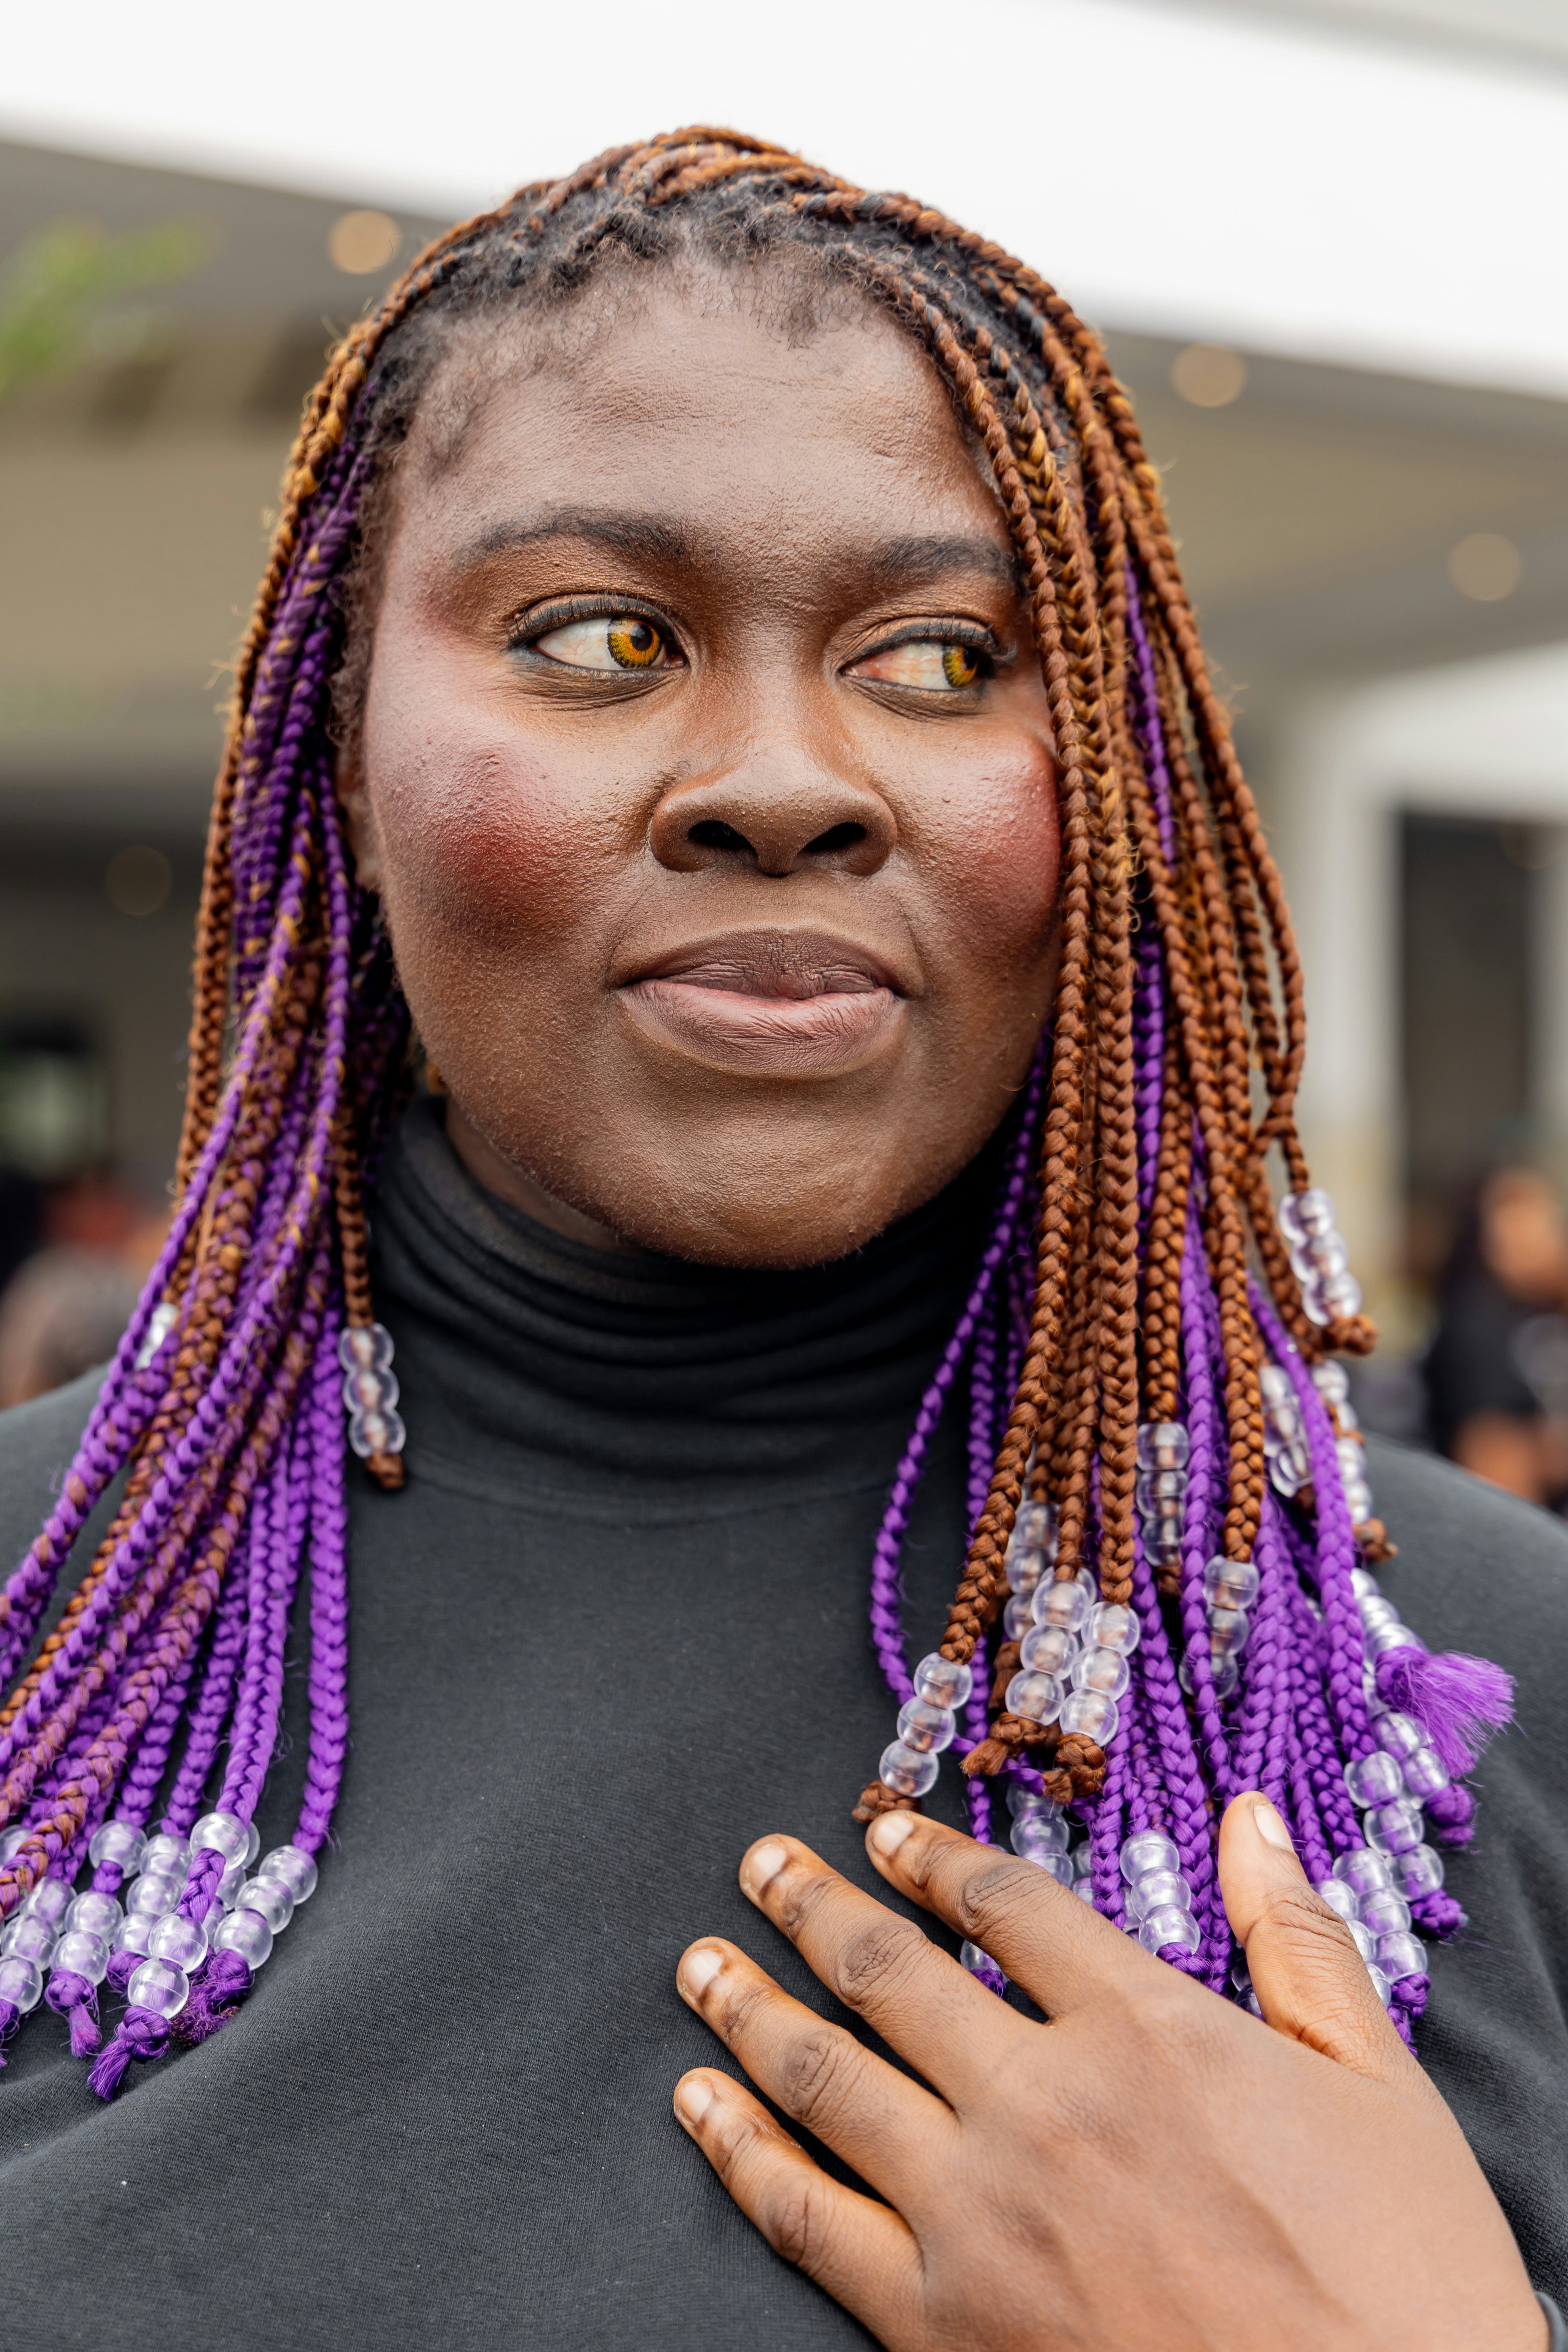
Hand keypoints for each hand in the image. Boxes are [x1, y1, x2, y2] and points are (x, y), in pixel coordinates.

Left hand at [673, 1795, 1543, 2350]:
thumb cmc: (1401, 2288)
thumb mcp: (1380, 2091)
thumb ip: (1299, 1944)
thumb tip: (1252, 1820)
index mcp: (1147, 2032)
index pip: (1009, 1906)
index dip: (936, 1858)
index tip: (882, 1830)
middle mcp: (1046, 2105)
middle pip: (891, 1972)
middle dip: (813, 1905)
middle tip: (757, 1863)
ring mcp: (980, 2219)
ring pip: (827, 2078)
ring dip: (751, 2007)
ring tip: (700, 1963)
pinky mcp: (941, 2327)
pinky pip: (806, 2220)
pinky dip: (739, 2153)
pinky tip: (700, 2107)